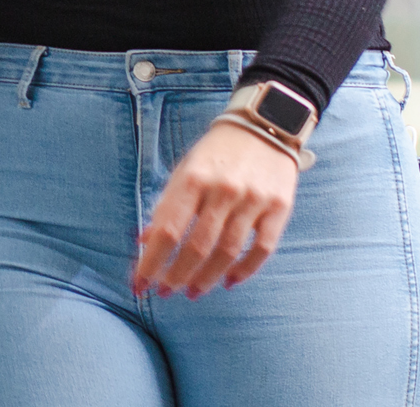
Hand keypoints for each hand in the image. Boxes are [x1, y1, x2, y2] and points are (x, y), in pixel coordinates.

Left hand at [133, 118, 297, 298]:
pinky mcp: (280, 208)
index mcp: (193, 179)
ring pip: (228, 252)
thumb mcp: (185, 170)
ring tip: (193, 292)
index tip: (140, 284)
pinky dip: (245, 270)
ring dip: (207, 278)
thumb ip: (166, 205)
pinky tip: (229, 281)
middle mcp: (223, 190)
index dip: (152, 262)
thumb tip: (145, 241)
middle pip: (197, 246)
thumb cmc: (215, 153)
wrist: (264, 126)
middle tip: (165, 293)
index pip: (168, 230)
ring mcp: (253, 200)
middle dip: (177, 275)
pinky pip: (262, 248)